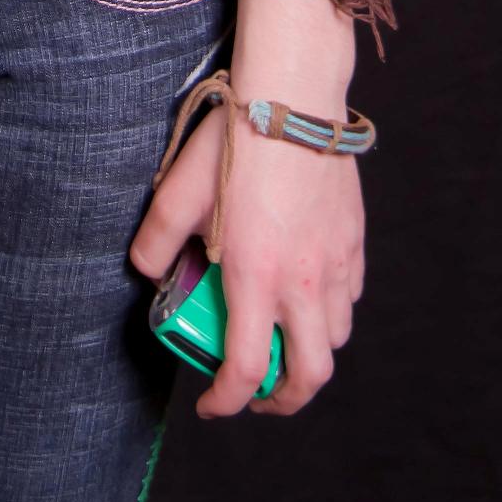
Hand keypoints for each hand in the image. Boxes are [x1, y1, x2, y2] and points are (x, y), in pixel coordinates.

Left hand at [128, 101, 363, 417]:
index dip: (225, 401)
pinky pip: (351, 295)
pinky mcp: (353, 238)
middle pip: (309, 375)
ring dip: (309, 353)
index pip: (245, 370)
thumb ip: (155, 241)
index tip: (211, 405)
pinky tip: (309, 291)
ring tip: (282, 341)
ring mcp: (335, 262)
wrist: (293, 97)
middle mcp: (304, 282)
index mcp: (256, 278)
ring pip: (336, 337)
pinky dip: (332, 311)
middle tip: (258, 396)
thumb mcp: (177, 191)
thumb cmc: (236, 141)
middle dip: (282, 400)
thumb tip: (148, 272)